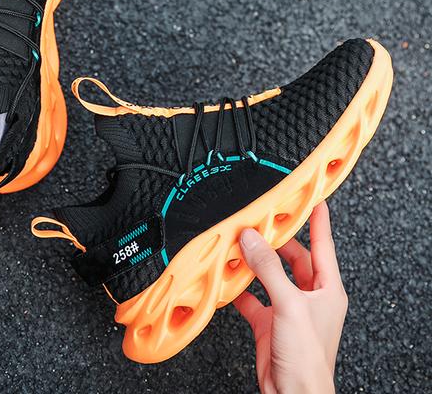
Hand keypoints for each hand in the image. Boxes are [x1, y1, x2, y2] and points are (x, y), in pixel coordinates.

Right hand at [233, 202, 347, 393]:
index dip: (318, 219)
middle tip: (260, 223)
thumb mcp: (290, 305)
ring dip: (256, 263)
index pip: (323, 243)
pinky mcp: (270, 323)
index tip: (312, 198)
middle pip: (292, 257)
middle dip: (275, 241)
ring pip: (271, 275)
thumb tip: (253, 240)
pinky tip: (230, 281)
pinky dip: (242, 288)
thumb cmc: (308, 360)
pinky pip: (254, 297)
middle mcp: (309, 296)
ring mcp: (289, 309)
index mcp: (327, 288)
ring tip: (241, 246)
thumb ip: (269, 270)